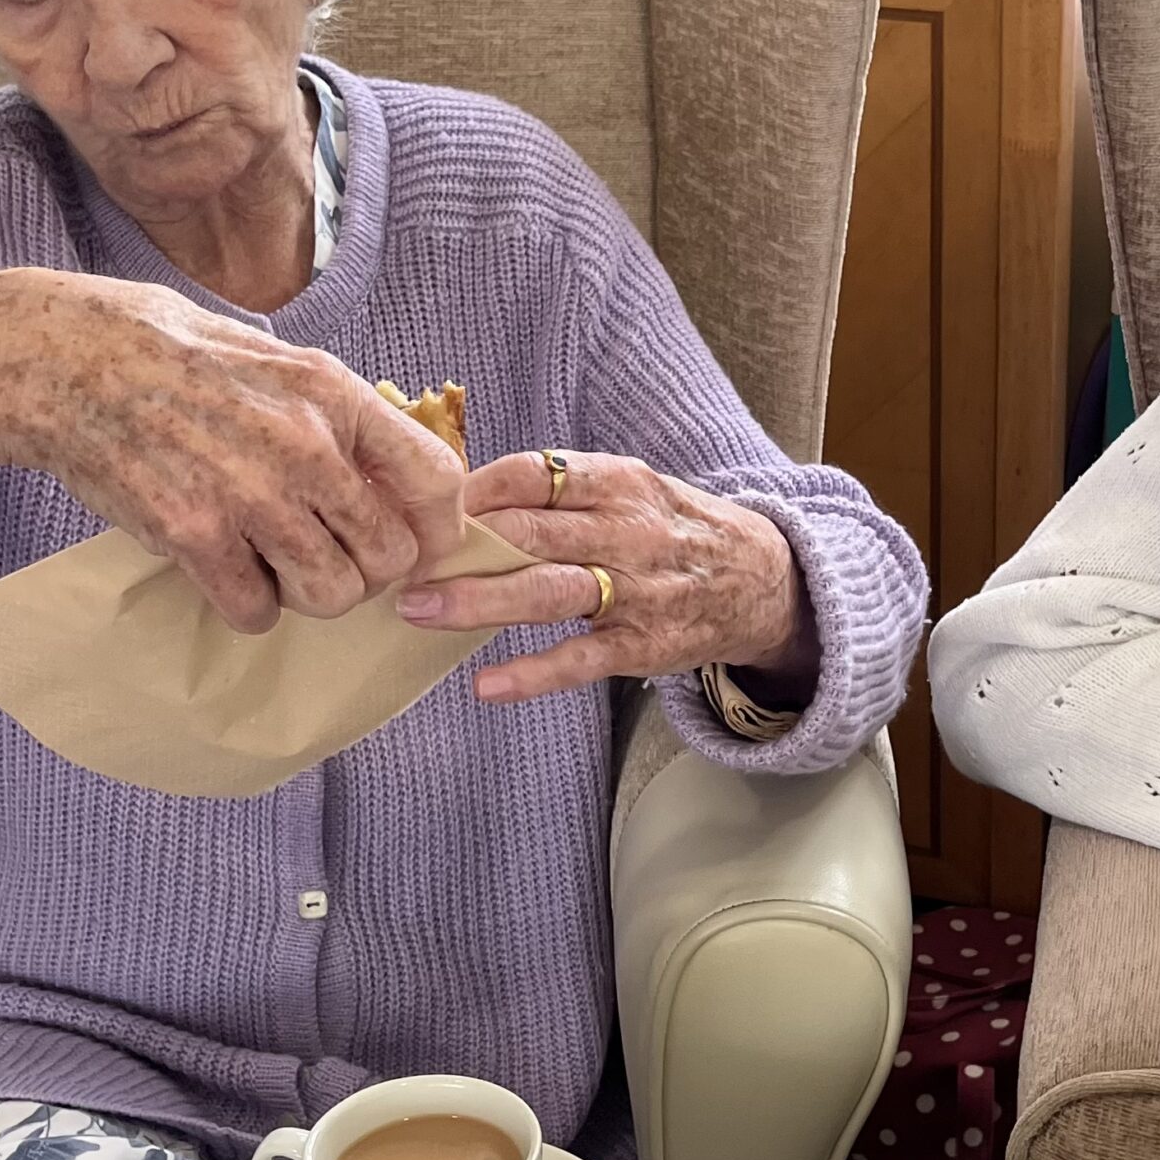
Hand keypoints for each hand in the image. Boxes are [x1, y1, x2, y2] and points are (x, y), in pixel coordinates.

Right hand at [0, 268, 468, 632]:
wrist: (59, 358)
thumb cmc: (171, 352)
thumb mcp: (274, 355)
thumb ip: (338, 413)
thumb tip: (396, 473)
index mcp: (332, 392)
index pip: (435, 480)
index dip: (437, 527)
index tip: (418, 542)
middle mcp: (302, 445)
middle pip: (389, 556)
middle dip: (367, 568)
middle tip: (329, 553)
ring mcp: (248, 495)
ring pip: (332, 594)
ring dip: (309, 592)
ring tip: (276, 562)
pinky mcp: (192, 536)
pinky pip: (256, 611)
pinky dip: (247, 606)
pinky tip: (226, 570)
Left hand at [395, 449, 817, 706]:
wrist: (764, 580)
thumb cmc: (675, 531)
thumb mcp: (631, 491)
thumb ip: (562, 493)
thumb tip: (464, 496)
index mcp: (618, 483)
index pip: (534, 474)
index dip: (472, 489)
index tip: (420, 504)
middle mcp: (627, 531)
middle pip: (531, 531)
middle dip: (458, 546)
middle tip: (396, 559)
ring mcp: (636, 591)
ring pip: (549, 591)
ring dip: (479, 600)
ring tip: (420, 609)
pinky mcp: (642, 645)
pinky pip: (581, 660)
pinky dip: (533, 674)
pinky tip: (488, 685)